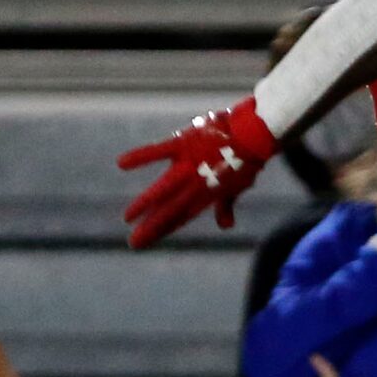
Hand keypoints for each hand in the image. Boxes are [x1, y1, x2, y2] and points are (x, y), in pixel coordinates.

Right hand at [120, 98, 277, 249]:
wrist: (254, 134)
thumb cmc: (246, 160)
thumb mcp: (238, 187)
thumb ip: (226, 207)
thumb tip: (226, 227)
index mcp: (207, 196)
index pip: (181, 217)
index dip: (164, 229)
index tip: (147, 240)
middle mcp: (195, 184)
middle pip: (170, 210)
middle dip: (151, 227)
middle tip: (134, 242)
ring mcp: (189, 164)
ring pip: (163, 190)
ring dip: (145, 205)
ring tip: (128, 218)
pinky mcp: (183, 144)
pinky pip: (158, 151)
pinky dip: (141, 156)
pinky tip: (122, 163)